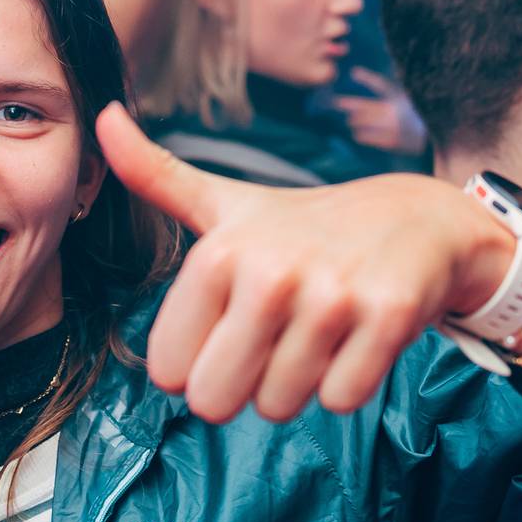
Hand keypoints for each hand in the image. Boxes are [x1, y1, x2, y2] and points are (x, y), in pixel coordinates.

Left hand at [95, 104, 513, 421]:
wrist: (417, 218)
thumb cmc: (303, 225)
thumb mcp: (224, 202)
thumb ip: (155, 174)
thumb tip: (105, 116)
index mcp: (218, 254)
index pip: (170, 373)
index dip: (199, 362)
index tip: (229, 328)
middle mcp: (270, 273)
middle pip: (215, 401)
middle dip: (242, 385)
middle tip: (271, 341)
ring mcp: (333, 297)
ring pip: (278, 406)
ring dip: (297, 383)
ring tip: (316, 332)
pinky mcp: (388, 318)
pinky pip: (340, 400)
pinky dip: (347, 382)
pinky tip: (354, 338)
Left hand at [332, 69, 428, 154]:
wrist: (436, 140)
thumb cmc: (420, 118)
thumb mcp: (411, 102)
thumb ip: (395, 95)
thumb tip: (373, 83)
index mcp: (402, 99)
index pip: (381, 85)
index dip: (367, 78)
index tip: (353, 73)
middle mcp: (396, 111)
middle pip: (366, 106)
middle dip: (350, 104)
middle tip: (337, 103)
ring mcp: (394, 127)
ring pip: (365, 123)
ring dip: (354, 121)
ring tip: (350, 120)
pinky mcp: (393, 142)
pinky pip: (371, 138)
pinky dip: (362, 135)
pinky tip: (356, 134)